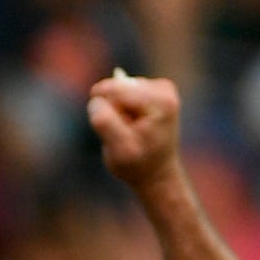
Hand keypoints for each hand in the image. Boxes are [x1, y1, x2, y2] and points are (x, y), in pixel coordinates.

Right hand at [84, 73, 182, 188]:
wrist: (156, 172)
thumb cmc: (137, 164)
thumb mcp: (119, 150)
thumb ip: (105, 123)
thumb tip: (96, 100)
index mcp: (160, 102)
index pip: (114, 91)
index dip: (103, 111)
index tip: (116, 132)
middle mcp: (164, 90)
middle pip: (115, 88)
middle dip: (111, 110)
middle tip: (124, 132)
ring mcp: (161, 88)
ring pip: (117, 89)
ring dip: (117, 111)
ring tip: (130, 131)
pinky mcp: (156, 88)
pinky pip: (122, 91)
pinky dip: (122, 108)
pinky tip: (133, 125)